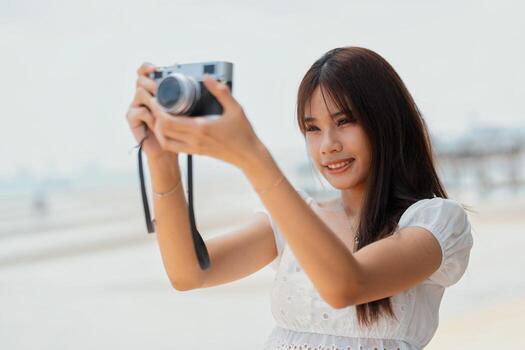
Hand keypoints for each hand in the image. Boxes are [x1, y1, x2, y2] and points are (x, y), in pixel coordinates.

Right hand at [126, 62, 176, 160]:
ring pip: (139, 92)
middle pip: (140, 79)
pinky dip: (151, 117)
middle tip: (162, 89)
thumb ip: (185, 95)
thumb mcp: (184, 109)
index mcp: (152, 91)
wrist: (169, 149)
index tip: (157, 68)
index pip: (144, 72)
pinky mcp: (132, 119)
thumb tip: (203, 81)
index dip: (147, 67)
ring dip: (154, 100)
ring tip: (163, 109)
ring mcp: (135, 107)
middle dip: (152, 82)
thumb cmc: (178, 129)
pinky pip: (140, 111)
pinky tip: (159, 124)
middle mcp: (142, 96)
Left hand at [149, 74, 264, 168]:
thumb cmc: (243, 133)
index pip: (168, 121)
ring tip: (161, 116)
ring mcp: (194, 148)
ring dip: (159, 130)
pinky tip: (171, 128)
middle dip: (155, 117)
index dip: (158, 110)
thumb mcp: (235, 109)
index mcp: (201, 128)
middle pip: (162, 130)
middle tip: (156, 104)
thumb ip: (221, 92)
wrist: (248, 155)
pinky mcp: (196, 152)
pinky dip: (167, 138)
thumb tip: (207, 78)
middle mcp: (194, 140)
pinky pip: (174, 147)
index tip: (157, 99)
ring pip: (166, 141)